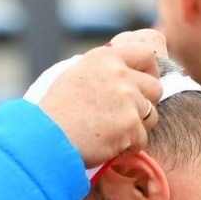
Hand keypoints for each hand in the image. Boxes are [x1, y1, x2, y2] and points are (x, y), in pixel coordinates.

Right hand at [37, 32, 165, 167]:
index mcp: (104, 58)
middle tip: (126, 116)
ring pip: (151, 115)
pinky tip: (106, 144)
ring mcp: (127, 98)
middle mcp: (118, 73)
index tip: (142, 84)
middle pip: (155, 87)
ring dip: (136, 127)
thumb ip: (105, 71)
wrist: (45, 138)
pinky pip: (141, 138)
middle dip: (145, 103)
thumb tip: (130, 74)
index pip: (147, 53)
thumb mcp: (76, 76)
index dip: (150, 71)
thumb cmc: (56, 112)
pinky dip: (127, 146)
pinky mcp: (130, 124)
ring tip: (110, 132)